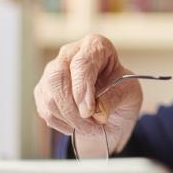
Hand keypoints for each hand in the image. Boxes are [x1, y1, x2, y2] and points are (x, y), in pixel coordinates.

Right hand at [33, 33, 141, 152]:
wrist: (112, 107)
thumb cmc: (121, 92)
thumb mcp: (129, 92)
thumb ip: (115, 98)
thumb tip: (97, 111)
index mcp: (95, 46)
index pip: (82, 63)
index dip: (82, 87)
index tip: (89, 110)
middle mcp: (69, 54)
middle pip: (58, 78)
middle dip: (73, 108)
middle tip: (90, 125)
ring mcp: (52, 71)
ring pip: (49, 96)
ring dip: (69, 119)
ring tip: (90, 127)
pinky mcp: (43, 90)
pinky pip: (45, 110)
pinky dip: (62, 124)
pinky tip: (78, 125)